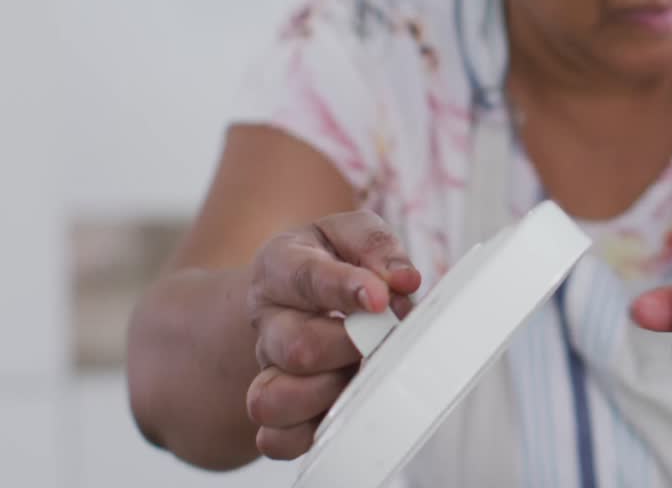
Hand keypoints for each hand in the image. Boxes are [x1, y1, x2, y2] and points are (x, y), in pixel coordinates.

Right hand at [245, 210, 421, 458]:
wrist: (296, 291)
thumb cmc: (333, 260)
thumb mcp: (351, 233)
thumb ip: (376, 246)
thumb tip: (402, 279)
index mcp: (280, 268)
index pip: (305, 278)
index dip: (344, 290)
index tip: (381, 298)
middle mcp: (268, 321)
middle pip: (296, 348)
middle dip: (351, 347)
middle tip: (384, 337)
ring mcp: (269, 368)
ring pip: (272, 399)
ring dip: (329, 393)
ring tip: (361, 372)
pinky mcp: (279, 408)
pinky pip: (275, 439)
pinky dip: (309, 433)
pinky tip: (343, 409)